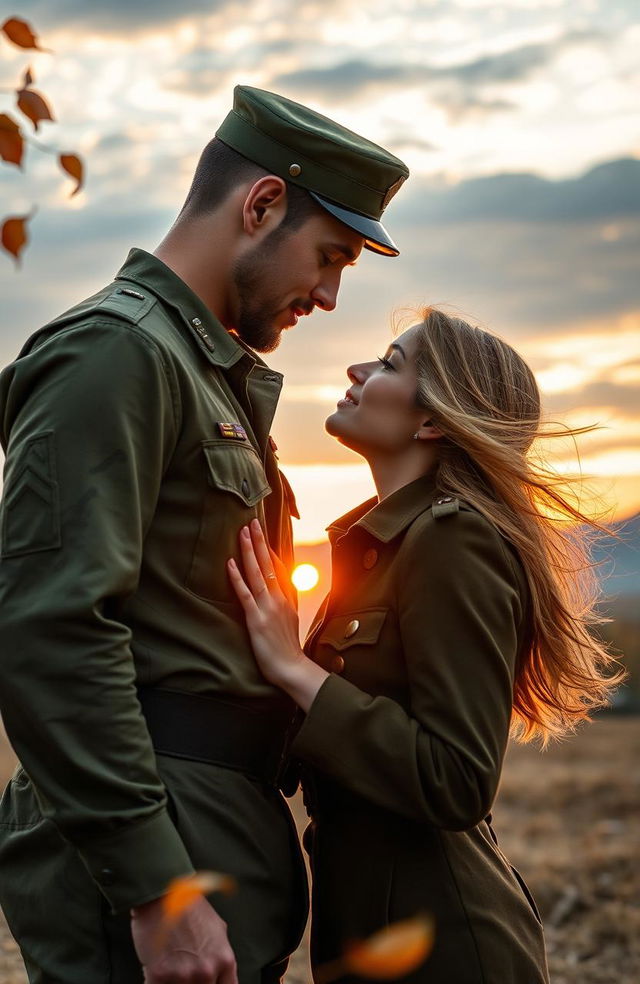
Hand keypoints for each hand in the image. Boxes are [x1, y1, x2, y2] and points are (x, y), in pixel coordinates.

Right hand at [131, 894, 236, 983]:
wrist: (162, 894)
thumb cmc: (189, 907)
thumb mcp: (217, 928)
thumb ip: (221, 954)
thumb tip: (219, 971)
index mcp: (224, 960)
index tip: (210, 982)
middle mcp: (207, 971)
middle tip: (186, 970)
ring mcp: (183, 976)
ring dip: (175, 982)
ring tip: (171, 968)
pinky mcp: (159, 976)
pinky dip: (156, 982)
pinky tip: (156, 971)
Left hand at [227, 521, 328, 708]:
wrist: (292, 668)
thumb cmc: (288, 650)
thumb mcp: (290, 622)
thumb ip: (284, 605)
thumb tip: (279, 594)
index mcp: (287, 598)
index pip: (278, 567)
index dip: (269, 549)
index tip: (262, 533)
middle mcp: (279, 598)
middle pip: (268, 563)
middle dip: (259, 541)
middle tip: (252, 521)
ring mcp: (268, 607)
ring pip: (258, 573)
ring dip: (249, 551)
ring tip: (242, 532)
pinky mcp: (256, 619)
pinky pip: (245, 593)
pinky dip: (237, 577)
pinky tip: (230, 563)